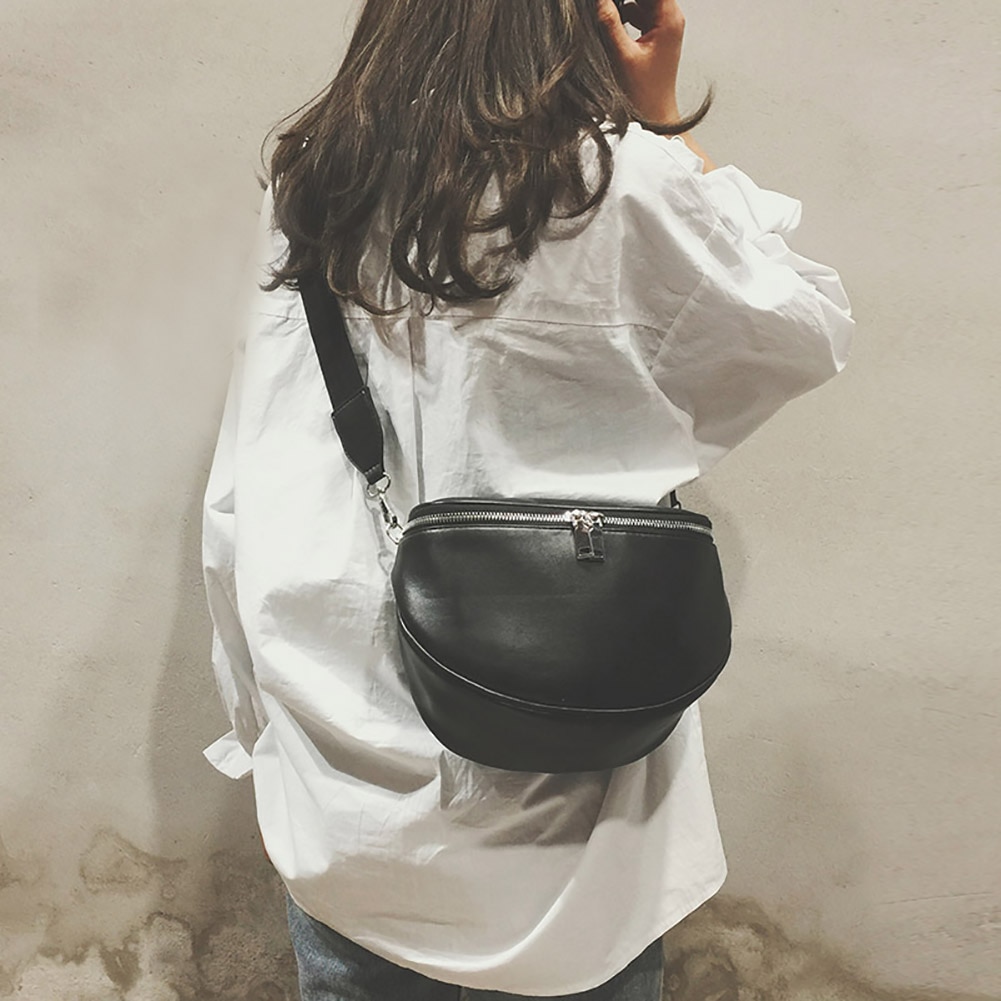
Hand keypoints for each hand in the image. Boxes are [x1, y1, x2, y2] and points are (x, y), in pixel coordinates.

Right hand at [596, 0, 686, 124]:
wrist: (654, 117)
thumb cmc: (644, 95)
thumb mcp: (622, 55)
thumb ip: (609, 22)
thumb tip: (599, 1)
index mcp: (668, 19)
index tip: (612, 1)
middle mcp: (670, 19)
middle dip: (625, 0)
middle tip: (607, 9)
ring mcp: (664, 28)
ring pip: (642, 1)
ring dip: (624, 5)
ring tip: (609, 19)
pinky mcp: (656, 36)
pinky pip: (640, 15)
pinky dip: (626, 16)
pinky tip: (613, 27)